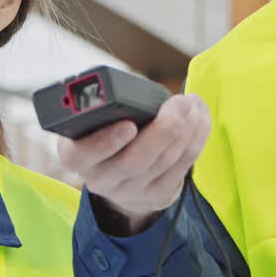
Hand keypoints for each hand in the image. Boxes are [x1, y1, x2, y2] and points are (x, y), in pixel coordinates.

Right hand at [58, 94, 210, 234]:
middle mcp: (100, 178)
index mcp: (75, 154)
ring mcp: (130, 190)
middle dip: (163, 129)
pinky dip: (196, 139)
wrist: (118, 174)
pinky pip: (182, 166)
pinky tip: (200, 118)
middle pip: (134, 160)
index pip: (81, 154)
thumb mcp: (92, 119)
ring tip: (193, 104)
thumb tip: (122, 83)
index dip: (104, 142)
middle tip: (179, 103)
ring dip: (186, 130)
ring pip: (163, 162)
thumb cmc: (105, 130)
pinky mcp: (158, 194)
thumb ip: (101, 103)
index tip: (129, 125)